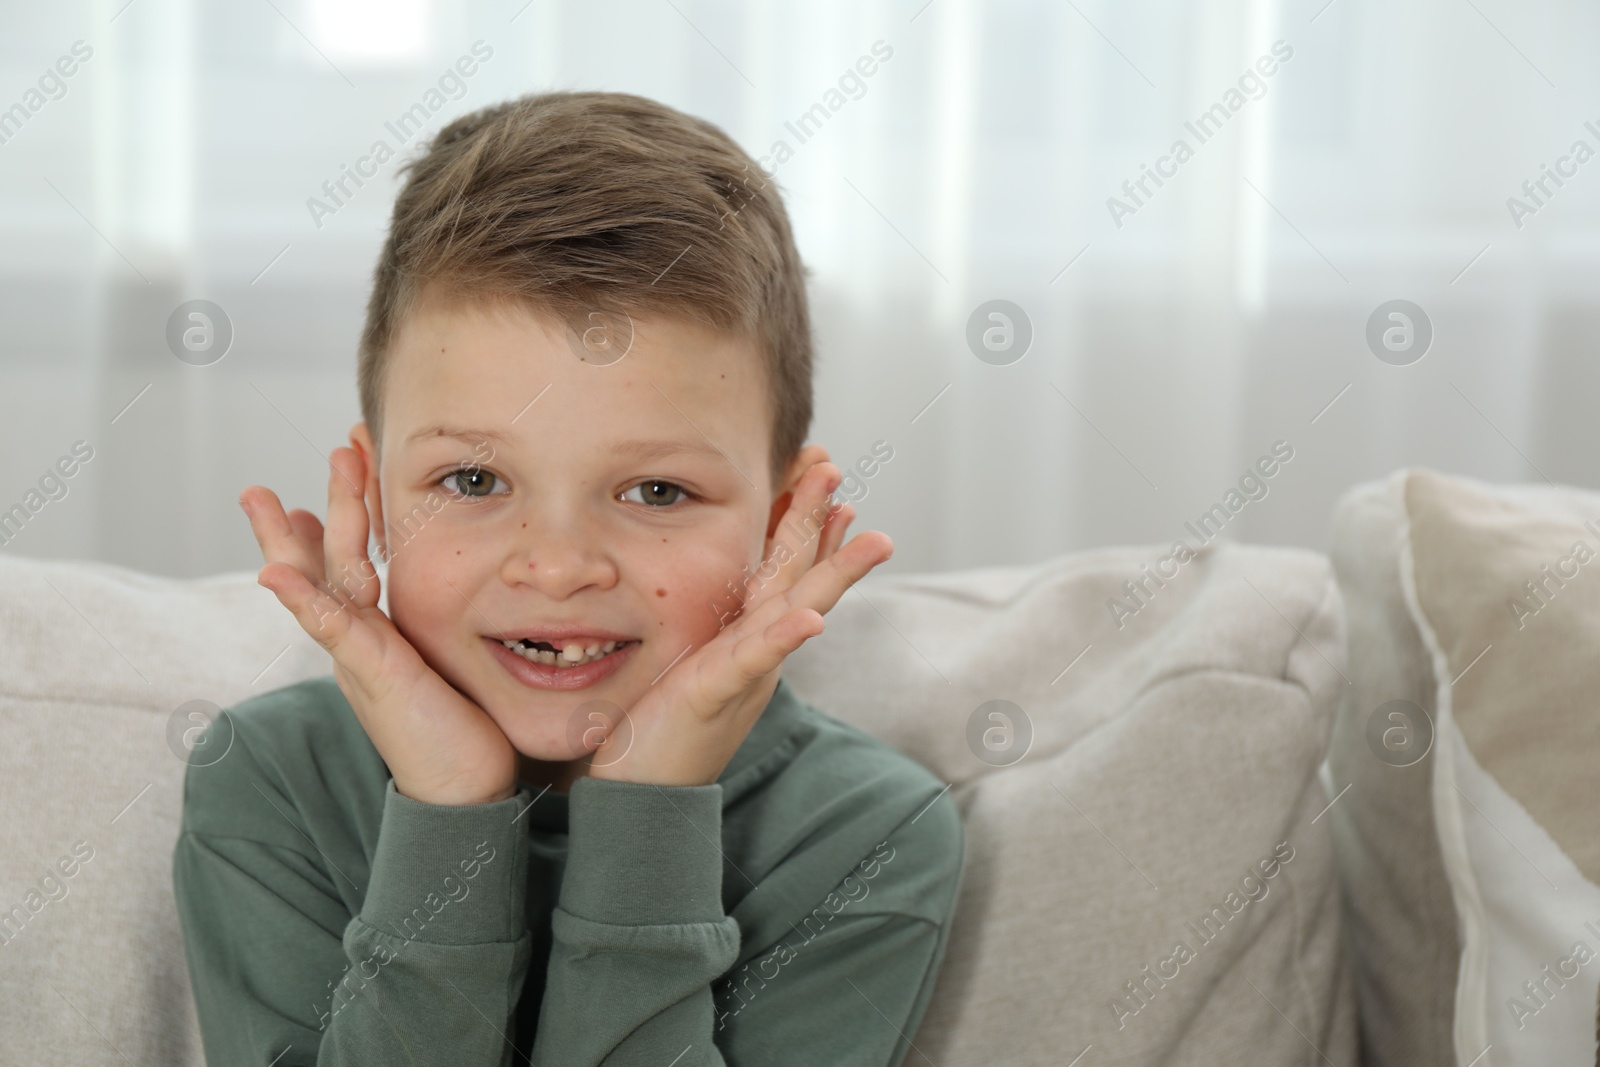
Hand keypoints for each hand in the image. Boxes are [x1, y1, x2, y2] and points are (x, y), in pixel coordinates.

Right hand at [240, 447, 518, 806]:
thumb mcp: (440, 662)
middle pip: (325, 561)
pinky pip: (333, 631)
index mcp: (377, 630)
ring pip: (324, 584)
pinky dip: (305, 602)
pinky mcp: (374, 675)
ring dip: (299, 538)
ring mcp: (359, 655)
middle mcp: (359, 638)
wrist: (463, 791)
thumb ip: (436, 626)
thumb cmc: (460, 728)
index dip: (349, 505)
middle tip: (318, 452)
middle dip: (319, 505)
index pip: (353, 555)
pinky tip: (276, 576)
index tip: (347, 456)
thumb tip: (454, 594)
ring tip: (270, 499)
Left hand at [587, 460, 891, 786]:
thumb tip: (708, 590)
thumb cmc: (652, 729)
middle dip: (821, 521)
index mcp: (745, 636)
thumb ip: (700, 628)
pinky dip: (783, 639)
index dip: (803, 520)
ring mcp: (744, 672)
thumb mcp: (682, 663)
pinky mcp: (716, 694)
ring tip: (872, 537)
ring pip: (795, 610)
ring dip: (833, 571)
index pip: (781, 567)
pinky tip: (809, 619)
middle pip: (798, 575)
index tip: (823, 473)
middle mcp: (755, 649)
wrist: (642, 799)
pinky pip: (753, 662)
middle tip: (839, 468)